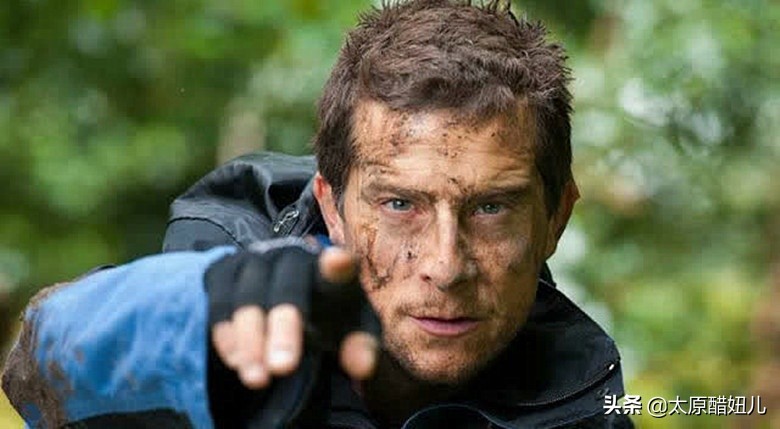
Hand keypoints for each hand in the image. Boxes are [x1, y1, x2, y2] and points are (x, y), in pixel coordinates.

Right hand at [204, 237, 379, 388]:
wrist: (288, 297)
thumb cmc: (329, 315)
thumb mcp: (351, 331)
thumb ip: (361, 346)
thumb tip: (363, 368)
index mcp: (333, 270)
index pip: (339, 267)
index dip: (338, 266)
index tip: (338, 263)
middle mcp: (292, 256)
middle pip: (288, 286)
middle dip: (284, 328)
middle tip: (284, 368)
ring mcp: (256, 259)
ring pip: (249, 295)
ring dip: (250, 339)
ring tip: (258, 380)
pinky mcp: (225, 271)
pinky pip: (220, 300)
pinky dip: (226, 333)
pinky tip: (235, 362)